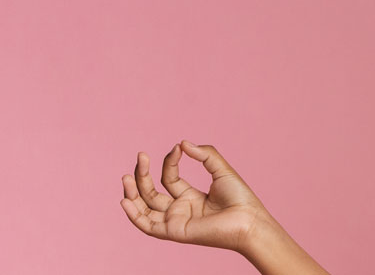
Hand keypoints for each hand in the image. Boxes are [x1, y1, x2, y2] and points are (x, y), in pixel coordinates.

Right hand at [120, 140, 276, 253]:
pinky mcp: (174, 231)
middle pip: (151, 193)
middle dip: (142, 175)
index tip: (177, 148)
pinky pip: (147, 226)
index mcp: (191, 196)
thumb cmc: (241, 199)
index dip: (170, 162)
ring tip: (125, 176)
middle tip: (140, 156)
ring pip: (145, 208)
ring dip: (132, 193)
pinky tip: (126, 199)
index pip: (169, 178)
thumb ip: (204, 155)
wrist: (249, 221)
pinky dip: (134, 215)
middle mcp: (180, 209)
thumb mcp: (222, 170)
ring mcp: (175, 220)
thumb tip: (183, 143)